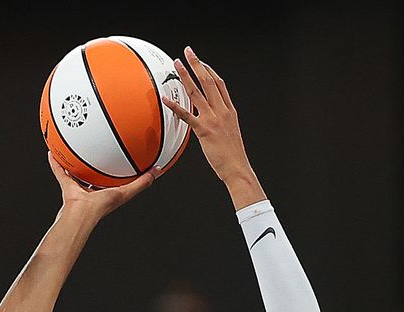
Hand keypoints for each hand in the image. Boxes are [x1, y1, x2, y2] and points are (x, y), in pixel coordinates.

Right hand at [49, 152, 155, 222]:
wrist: (80, 214)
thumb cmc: (102, 207)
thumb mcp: (125, 192)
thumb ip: (142, 183)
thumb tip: (157, 170)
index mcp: (107, 192)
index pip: (115, 179)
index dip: (119, 169)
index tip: (122, 157)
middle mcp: (93, 191)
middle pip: (95, 174)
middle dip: (97, 163)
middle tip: (98, 148)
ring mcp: (79, 190)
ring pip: (77, 173)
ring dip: (75, 162)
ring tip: (74, 147)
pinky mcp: (66, 188)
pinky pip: (60, 173)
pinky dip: (56, 164)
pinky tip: (52, 152)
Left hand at [163, 47, 263, 205]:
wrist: (237, 167)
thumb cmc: (232, 154)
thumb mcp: (230, 132)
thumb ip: (221, 120)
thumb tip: (211, 116)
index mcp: (230, 110)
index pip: (219, 84)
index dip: (209, 70)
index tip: (200, 61)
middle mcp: (222, 111)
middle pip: (209, 81)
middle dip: (197, 64)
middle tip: (188, 52)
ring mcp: (213, 119)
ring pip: (197, 92)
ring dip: (186, 76)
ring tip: (177, 65)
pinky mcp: (204, 131)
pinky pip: (187, 115)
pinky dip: (176, 106)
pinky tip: (165, 99)